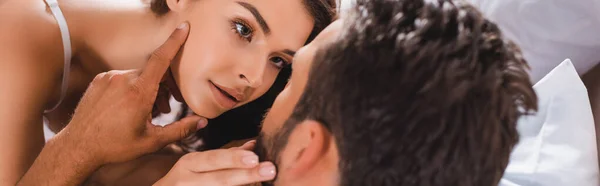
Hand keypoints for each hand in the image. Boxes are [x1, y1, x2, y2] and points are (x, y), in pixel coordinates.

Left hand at [56, 22, 206, 165]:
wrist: (78, 146)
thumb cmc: (116, 146)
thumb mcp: (152, 141)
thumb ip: (180, 129)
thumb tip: (202, 122)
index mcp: (139, 92)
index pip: (161, 59)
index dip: (174, 42)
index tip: (184, 28)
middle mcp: (123, 79)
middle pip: (153, 73)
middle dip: (163, 87)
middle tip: (164, 109)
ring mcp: (109, 78)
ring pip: (138, 76)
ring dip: (147, 88)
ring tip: (146, 112)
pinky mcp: (99, 79)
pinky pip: (123, 78)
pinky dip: (131, 88)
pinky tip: (128, 107)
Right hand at [154, 141, 276, 185]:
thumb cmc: (185, 180)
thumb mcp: (198, 164)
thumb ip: (225, 156)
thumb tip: (253, 145)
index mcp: (189, 163)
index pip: (214, 159)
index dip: (234, 159)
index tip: (255, 158)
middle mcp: (187, 181)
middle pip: (221, 179)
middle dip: (246, 175)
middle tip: (269, 169)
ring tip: (264, 184)